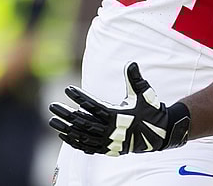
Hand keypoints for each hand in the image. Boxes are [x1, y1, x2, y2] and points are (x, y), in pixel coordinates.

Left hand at [48, 63, 189, 155]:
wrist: (160, 133)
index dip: (79, 97)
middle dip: (66, 113)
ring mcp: (108, 142)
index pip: (93, 105)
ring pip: (82, 136)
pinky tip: (64, 135)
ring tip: (52, 120)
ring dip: (66, 128)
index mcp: (118, 115)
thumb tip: (131, 63)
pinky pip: (87, 147)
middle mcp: (111, 130)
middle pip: (83, 122)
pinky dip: (74, 142)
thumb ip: (136, 79)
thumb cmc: (151, 110)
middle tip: (52, 106)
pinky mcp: (108, 150)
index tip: (68, 89)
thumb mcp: (145, 93)